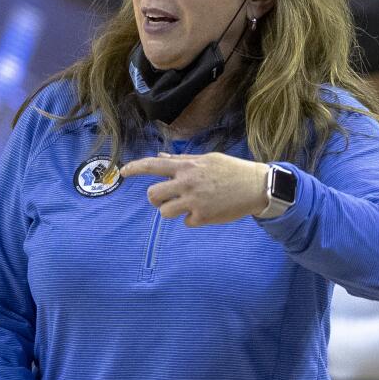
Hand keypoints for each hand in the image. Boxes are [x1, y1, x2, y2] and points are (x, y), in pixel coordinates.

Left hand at [120, 152, 269, 226]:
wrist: (256, 186)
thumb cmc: (231, 170)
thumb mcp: (206, 159)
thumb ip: (182, 161)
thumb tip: (160, 157)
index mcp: (187, 166)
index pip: (153, 166)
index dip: (134, 169)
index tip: (122, 172)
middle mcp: (187, 183)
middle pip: (152, 195)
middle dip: (156, 198)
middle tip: (167, 197)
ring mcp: (194, 201)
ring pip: (165, 212)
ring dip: (172, 210)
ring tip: (187, 205)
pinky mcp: (203, 217)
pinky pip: (186, 222)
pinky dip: (193, 218)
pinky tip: (206, 211)